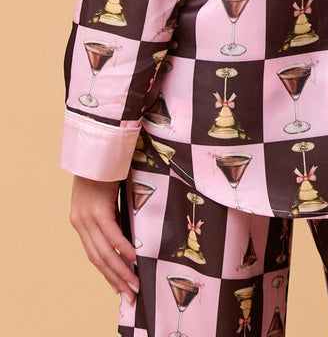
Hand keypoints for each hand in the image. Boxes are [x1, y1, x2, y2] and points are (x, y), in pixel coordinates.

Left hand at [69, 175, 138, 304]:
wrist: (97, 146)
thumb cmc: (104, 167)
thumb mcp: (104, 196)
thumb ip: (110, 214)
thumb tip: (127, 231)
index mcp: (80, 221)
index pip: (93, 255)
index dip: (107, 273)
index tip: (119, 288)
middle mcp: (80, 222)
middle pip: (98, 259)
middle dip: (115, 279)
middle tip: (130, 295)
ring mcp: (87, 217)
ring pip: (104, 251)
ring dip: (121, 271)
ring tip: (134, 284)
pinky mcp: (97, 209)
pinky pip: (112, 233)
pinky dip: (123, 248)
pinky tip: (134, 258)